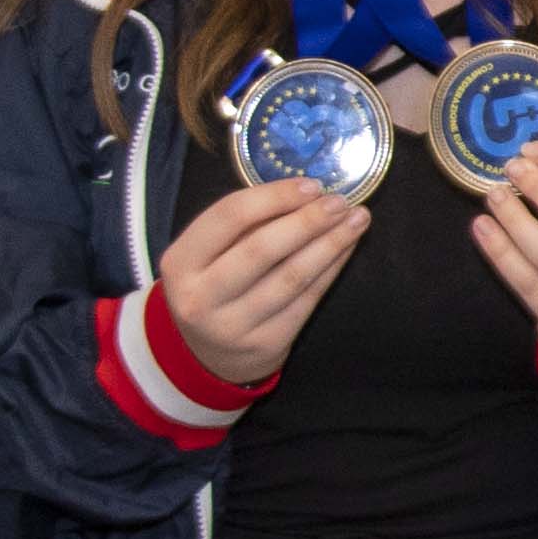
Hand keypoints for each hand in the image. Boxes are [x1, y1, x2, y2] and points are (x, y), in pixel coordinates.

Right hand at [151, 172, 371, 389]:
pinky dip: (331, 270)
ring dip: (330, 244)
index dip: (274, 197)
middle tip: (340, 201)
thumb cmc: (214, 285)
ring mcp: (233, 325)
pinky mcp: (266, 344)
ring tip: (357, 220)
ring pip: (291, 277)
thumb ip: (244, 226)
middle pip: (262, 249)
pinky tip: (346, 248)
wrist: (209, 354)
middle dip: (308, 221)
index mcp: (180, 262)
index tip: (312, 184)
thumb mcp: (207, 255)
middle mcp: (201, 297)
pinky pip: (307, 300)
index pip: (229, 217)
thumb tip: (307, 193)